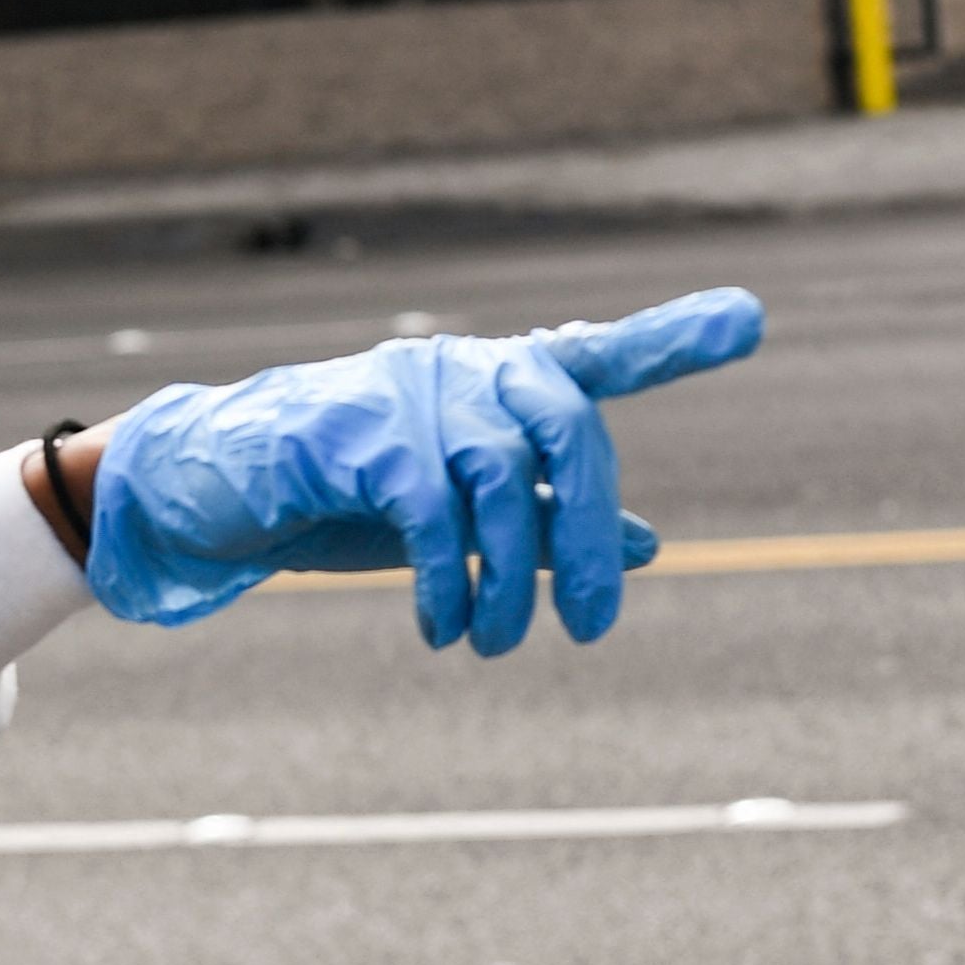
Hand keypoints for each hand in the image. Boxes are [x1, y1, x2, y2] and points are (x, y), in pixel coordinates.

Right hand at [86, 287, 763, 649]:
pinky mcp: (353, 428)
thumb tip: (648, 545)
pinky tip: (443, 629)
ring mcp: (408, 389)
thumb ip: (548, 522)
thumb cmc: (341, 501)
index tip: (751, 319)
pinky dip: (450, 579)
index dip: (673, 340)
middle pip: (566, 426)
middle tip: (591, 626)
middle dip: (590, 532)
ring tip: (495, 646)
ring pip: (500, 479)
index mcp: (497, 383)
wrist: (212, 495)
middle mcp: (464, 368)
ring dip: (509, 582)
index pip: (597, 358)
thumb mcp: (459, 519)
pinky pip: (431, 508)